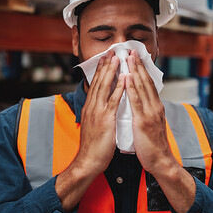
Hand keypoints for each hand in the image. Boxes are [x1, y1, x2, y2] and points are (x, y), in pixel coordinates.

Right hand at [56, 51, 124, 211]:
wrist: (88, 161)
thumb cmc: (93, 146)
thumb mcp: (94, 125)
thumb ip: (98, 113)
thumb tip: (103, 106)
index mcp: (90, 107)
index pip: (96, 84)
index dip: (101, 70)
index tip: (106, 58)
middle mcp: (92, 106)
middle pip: (99, 81)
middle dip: (106, 65)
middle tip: (111, 51)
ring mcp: (98, 112)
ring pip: (104, 87)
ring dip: (111, 71)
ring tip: (117, 58)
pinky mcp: (105, 119)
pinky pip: (113, 100)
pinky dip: (118, 88)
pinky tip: (124, 78)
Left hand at [126, 50, 195, 212]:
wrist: (161, 161)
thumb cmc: (153, 145)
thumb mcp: (151, 124)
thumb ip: (146, 112)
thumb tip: (141, 104)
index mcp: (155, 107)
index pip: (148, 84)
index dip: (142, 70)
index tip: (136, 57)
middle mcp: (154, 106)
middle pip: (146, 81)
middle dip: (138, 65)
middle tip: (131, 50)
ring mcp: (150, 112)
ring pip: (142, 87)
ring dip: (135, 70)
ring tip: (129, 57)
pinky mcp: (144, 120)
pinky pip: (136, 101)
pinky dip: (132, 87)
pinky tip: (127, 77)